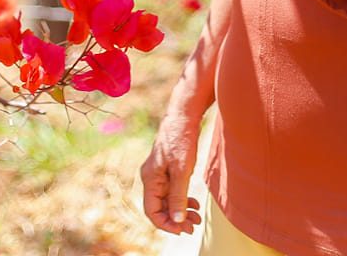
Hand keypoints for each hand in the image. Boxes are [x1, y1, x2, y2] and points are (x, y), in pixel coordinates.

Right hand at [139, 109, 203, 234]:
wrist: (183, 117)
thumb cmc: (180, 140)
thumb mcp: (181, 171)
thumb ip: (178, 196)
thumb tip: (177, 219)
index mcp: (150, 179)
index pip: (151, 211)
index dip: (165, 224)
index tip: (182, 229)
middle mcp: (151, 179)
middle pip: (160, 208)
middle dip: (176, 219)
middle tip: (194, 225)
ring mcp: (159, 174)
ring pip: (167, 201)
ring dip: (181, 211)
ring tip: (196, 217)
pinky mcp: (168, 170)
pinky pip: (172, 192)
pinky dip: (182, 200)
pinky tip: (194, 203)